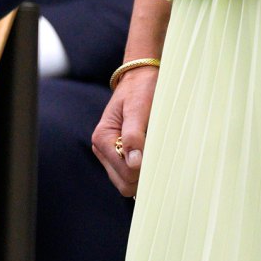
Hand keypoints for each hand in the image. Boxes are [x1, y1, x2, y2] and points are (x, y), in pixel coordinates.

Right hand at [92, 66, 158, 197]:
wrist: (140, 77)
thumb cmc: (140, 89)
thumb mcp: (138, 107)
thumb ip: (133, 134)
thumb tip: (134, 163)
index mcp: (102, 138)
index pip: (123, 173)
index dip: (142, 170)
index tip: (157, 153)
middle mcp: (102, 148)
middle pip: (124, 183)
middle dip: (142, 174)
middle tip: (158, 154)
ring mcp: (110, 151)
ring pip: (127, 181)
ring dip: (142, 171)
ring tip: (154, 149)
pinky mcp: (119, 151)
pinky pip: (130, 171)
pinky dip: (142, 167)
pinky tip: (150, 151)